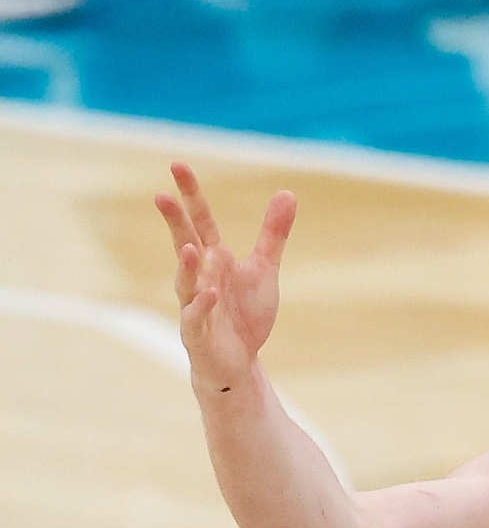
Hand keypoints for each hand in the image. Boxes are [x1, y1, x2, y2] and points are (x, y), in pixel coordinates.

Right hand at [155, 163, 296, 394]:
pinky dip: (203, 307)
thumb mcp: (264, 269)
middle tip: (161, 194)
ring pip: (187, 283)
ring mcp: (195, 305)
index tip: (178, 165)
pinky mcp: (199, 334)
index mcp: (214, 259)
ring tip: (191, 248)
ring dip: (187, 267)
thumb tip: (288, 192)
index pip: (200, 221)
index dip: (190, 195)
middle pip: (184, 243)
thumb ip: (273, 234)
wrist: (238, 362)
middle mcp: (199, 277)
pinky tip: (211, 294)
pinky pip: (197, 318)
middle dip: (174, 221)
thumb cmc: (245, 313)